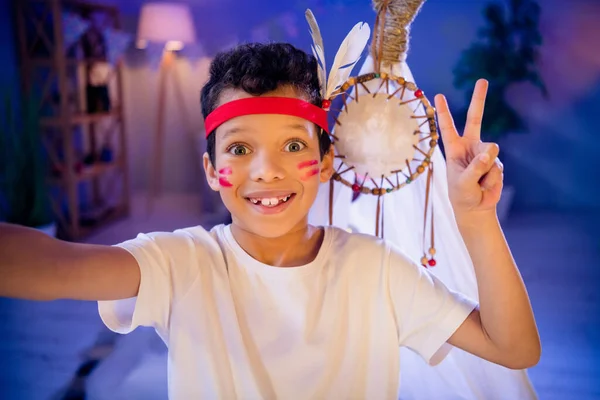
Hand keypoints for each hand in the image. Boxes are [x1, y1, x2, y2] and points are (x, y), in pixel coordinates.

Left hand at [434, 79, 503, 217]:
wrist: (476, 207)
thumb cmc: (462, 195)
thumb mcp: (463, 183)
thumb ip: (475, 167)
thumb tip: (490, 151)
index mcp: (454, 149)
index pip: (447, 127)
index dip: (444, 112)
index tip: (438, 95)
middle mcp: (470, 147)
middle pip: (475, 119)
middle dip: (479, 99)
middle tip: (482, 80)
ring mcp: (484, 153)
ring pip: (490, 153)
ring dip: (485, 171)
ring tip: (478, 183)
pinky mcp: (496, 163)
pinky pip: (497, 167)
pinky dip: (492, 178)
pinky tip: (486, 185)